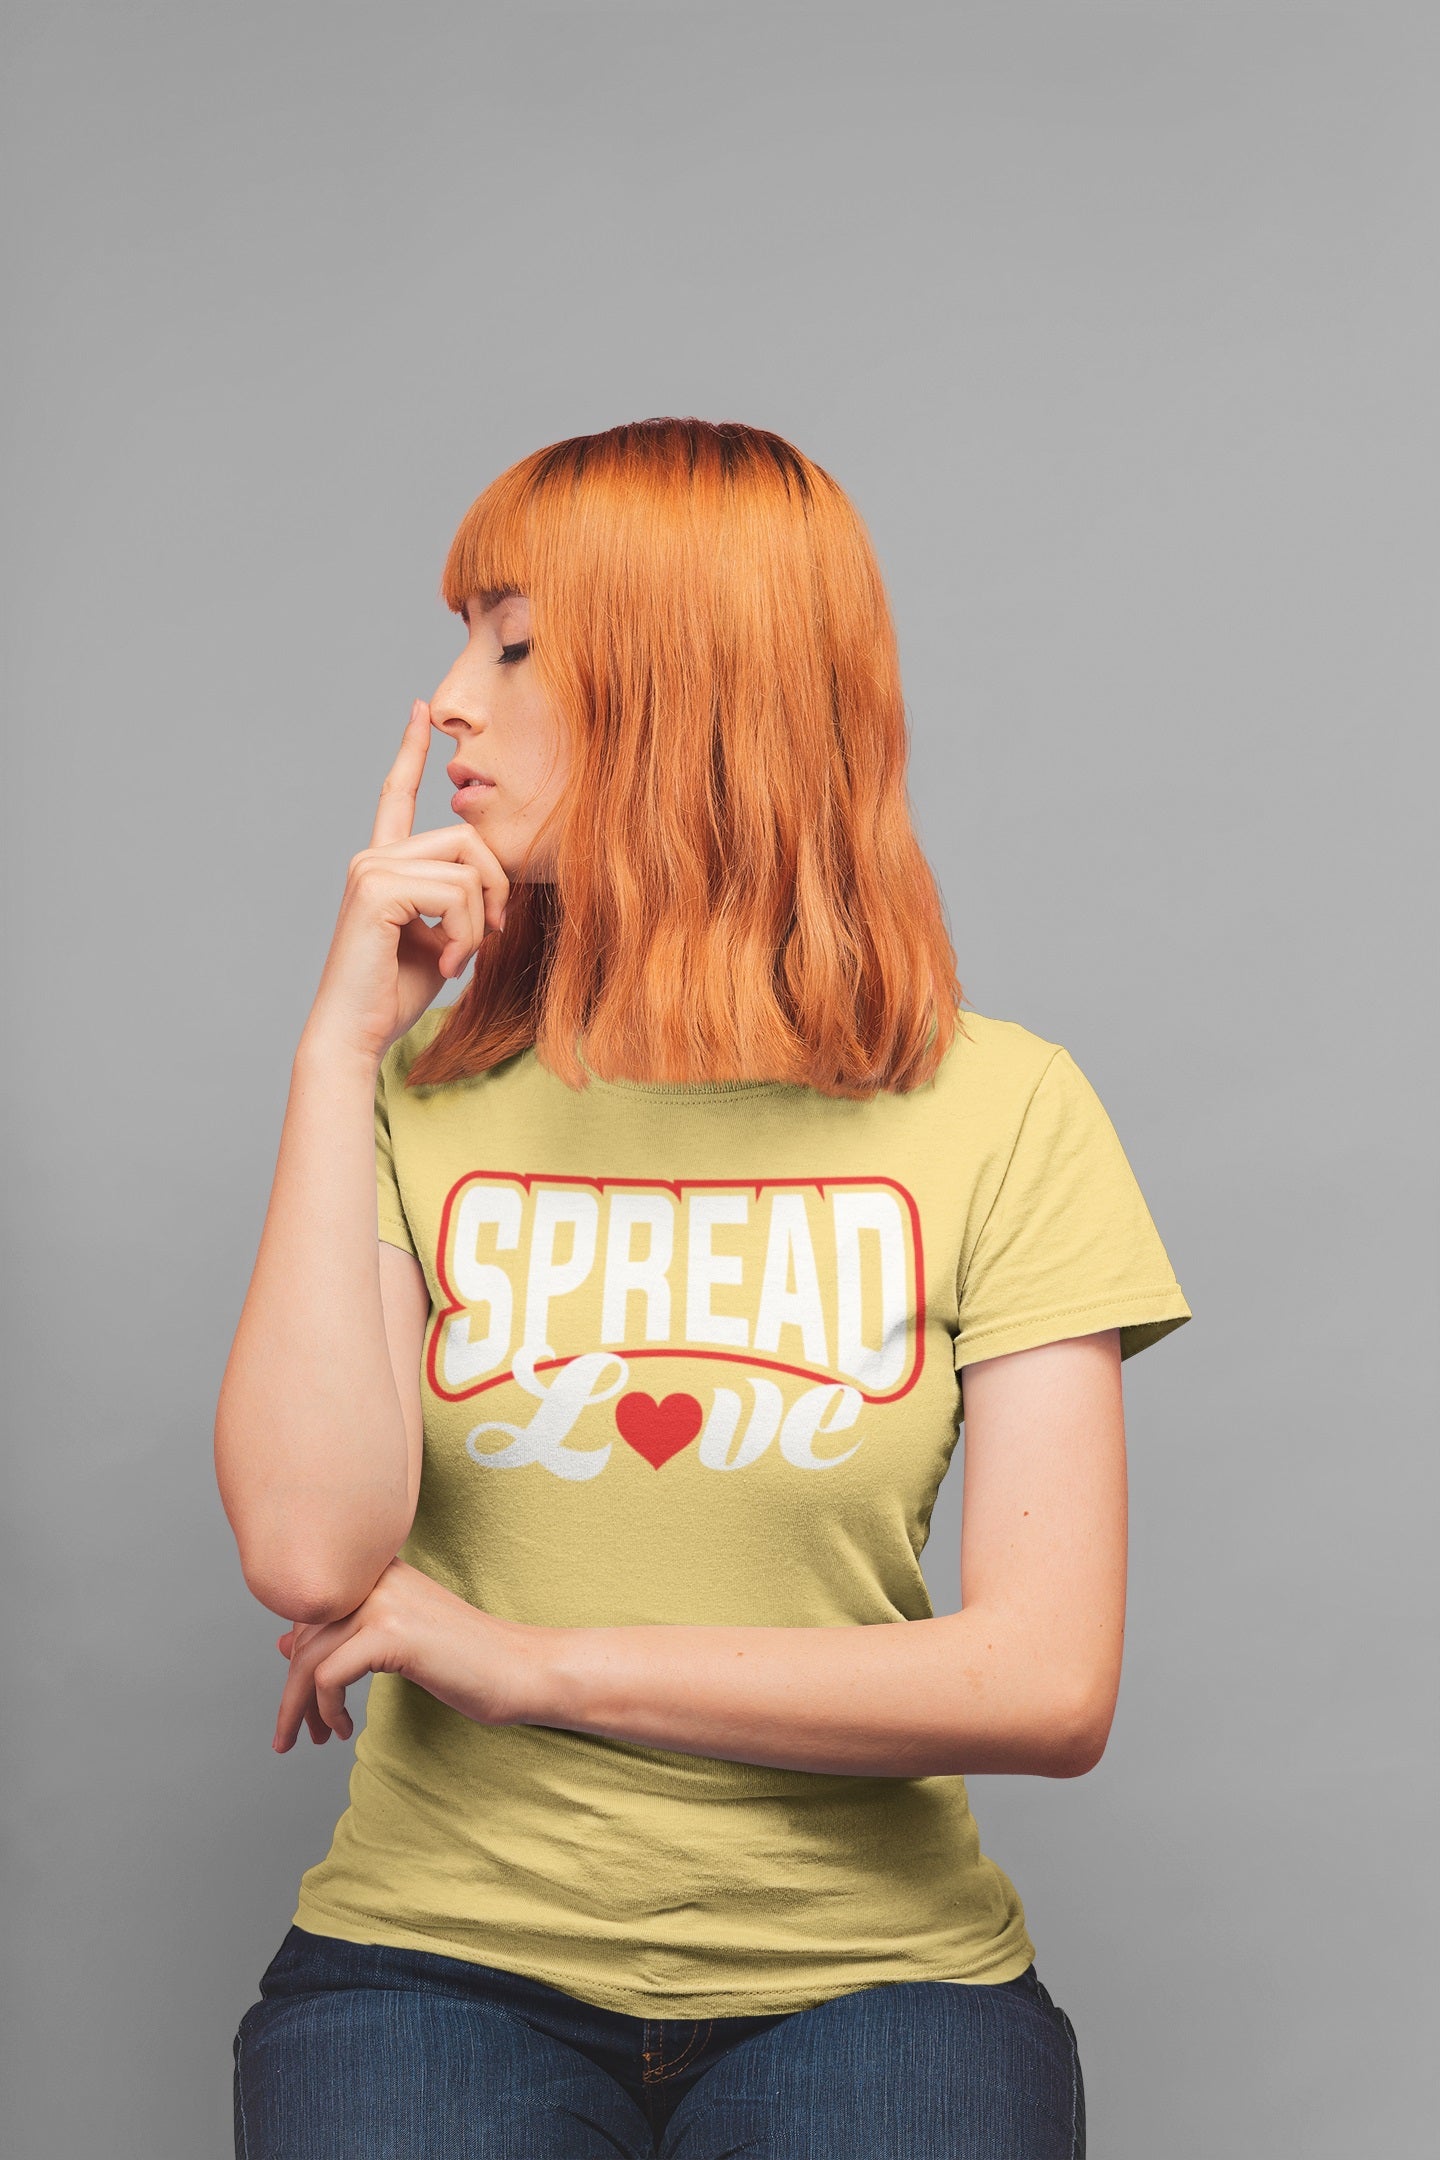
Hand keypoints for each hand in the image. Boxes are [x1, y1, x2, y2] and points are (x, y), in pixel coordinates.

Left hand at [270, 1557, 539, 1751]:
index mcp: (379, 1571)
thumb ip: (344, 1635)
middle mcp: (376, 1577)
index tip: (298, 1702)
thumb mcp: (396, 1641)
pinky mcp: (392, 1634)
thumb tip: (281, 1644)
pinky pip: (328, 1676)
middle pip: (304, 1635)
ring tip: (312, 1739)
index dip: (296, 1659)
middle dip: (291, 1692)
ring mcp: (383, 1602)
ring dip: (299, 1709)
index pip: (310, 1612)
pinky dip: (326, 1710)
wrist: (520, 1668)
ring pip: (307, 1658)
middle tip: (292, 1735)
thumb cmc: (467, 1658)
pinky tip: (342, 1730)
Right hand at [300, 700, 510, 1067]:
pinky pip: (457, 893)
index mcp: (383, 864)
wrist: (356, 1034)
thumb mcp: (444, 940)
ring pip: (468, 867)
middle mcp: (372, 857)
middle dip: (496, 887)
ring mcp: (371, 869)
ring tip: (461, 956)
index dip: (411, 752)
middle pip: (468, 837)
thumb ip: (463, 904)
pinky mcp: (378, 889)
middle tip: (491, 935)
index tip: (423, 711)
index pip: (396, 796)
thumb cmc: (395, 993)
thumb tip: (497, 890)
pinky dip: (468, 932)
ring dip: (481, 920)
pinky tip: (448, 960)